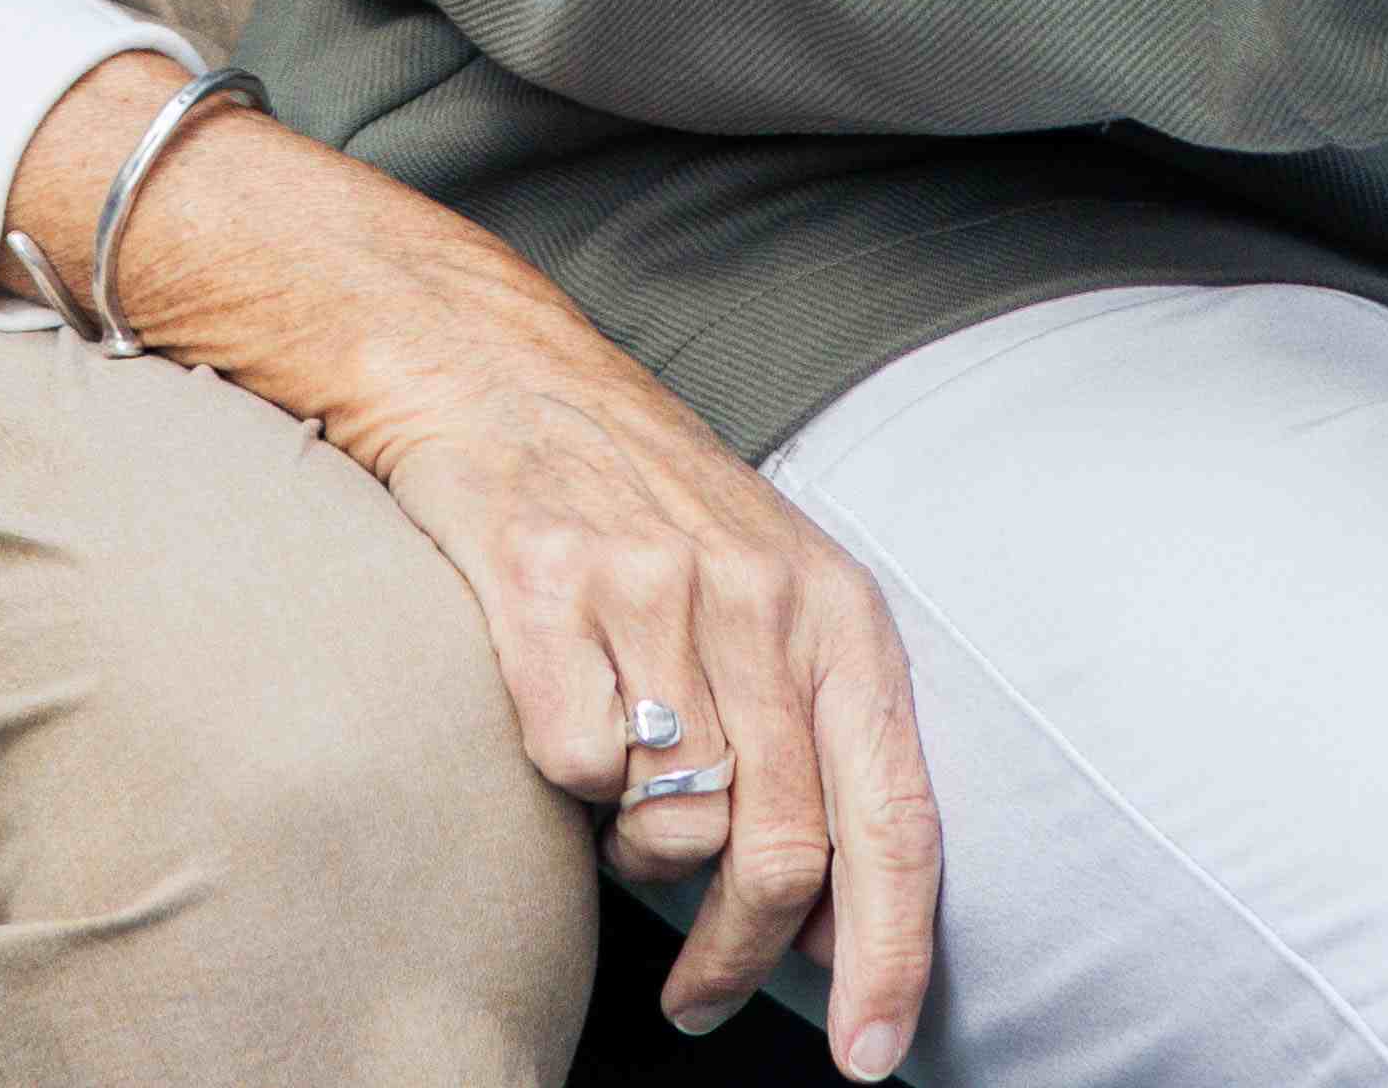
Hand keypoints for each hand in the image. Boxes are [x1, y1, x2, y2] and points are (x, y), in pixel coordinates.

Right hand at [31, 64, 947, 1068]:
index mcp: (839, 611)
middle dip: (738, 958)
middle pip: (780, 848)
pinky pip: (573, 763)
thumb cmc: (643, 507)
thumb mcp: (768, 599)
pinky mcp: (543, 586)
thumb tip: (839, 922)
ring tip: (618, 816)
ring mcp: (651, 587)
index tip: (870, 1055)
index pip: (893, 816)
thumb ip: (814, 739)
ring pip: (673, 818)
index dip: (890, 953)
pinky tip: (553, 723)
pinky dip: (563, 779)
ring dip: (640, 857)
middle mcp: (760, 596)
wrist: (494, 369)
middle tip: (699, 999)